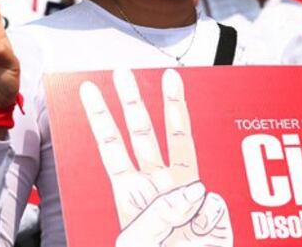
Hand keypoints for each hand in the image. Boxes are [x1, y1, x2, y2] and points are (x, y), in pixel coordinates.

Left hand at [80, 69, 232, 245]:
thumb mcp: (141, 243)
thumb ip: (161, 214)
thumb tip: (195, 189)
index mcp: (131, 193)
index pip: (112, 148)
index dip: (100, 119)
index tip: (88, 90)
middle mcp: (157, 184)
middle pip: (142, 134)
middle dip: (132, 101)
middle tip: (122, 72)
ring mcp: (186, 192)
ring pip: (180, 140)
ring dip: (175, 106)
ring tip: (170, 77)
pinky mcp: (212, 207)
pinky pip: (213, 202)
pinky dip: (208, 217)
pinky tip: (201, 234)